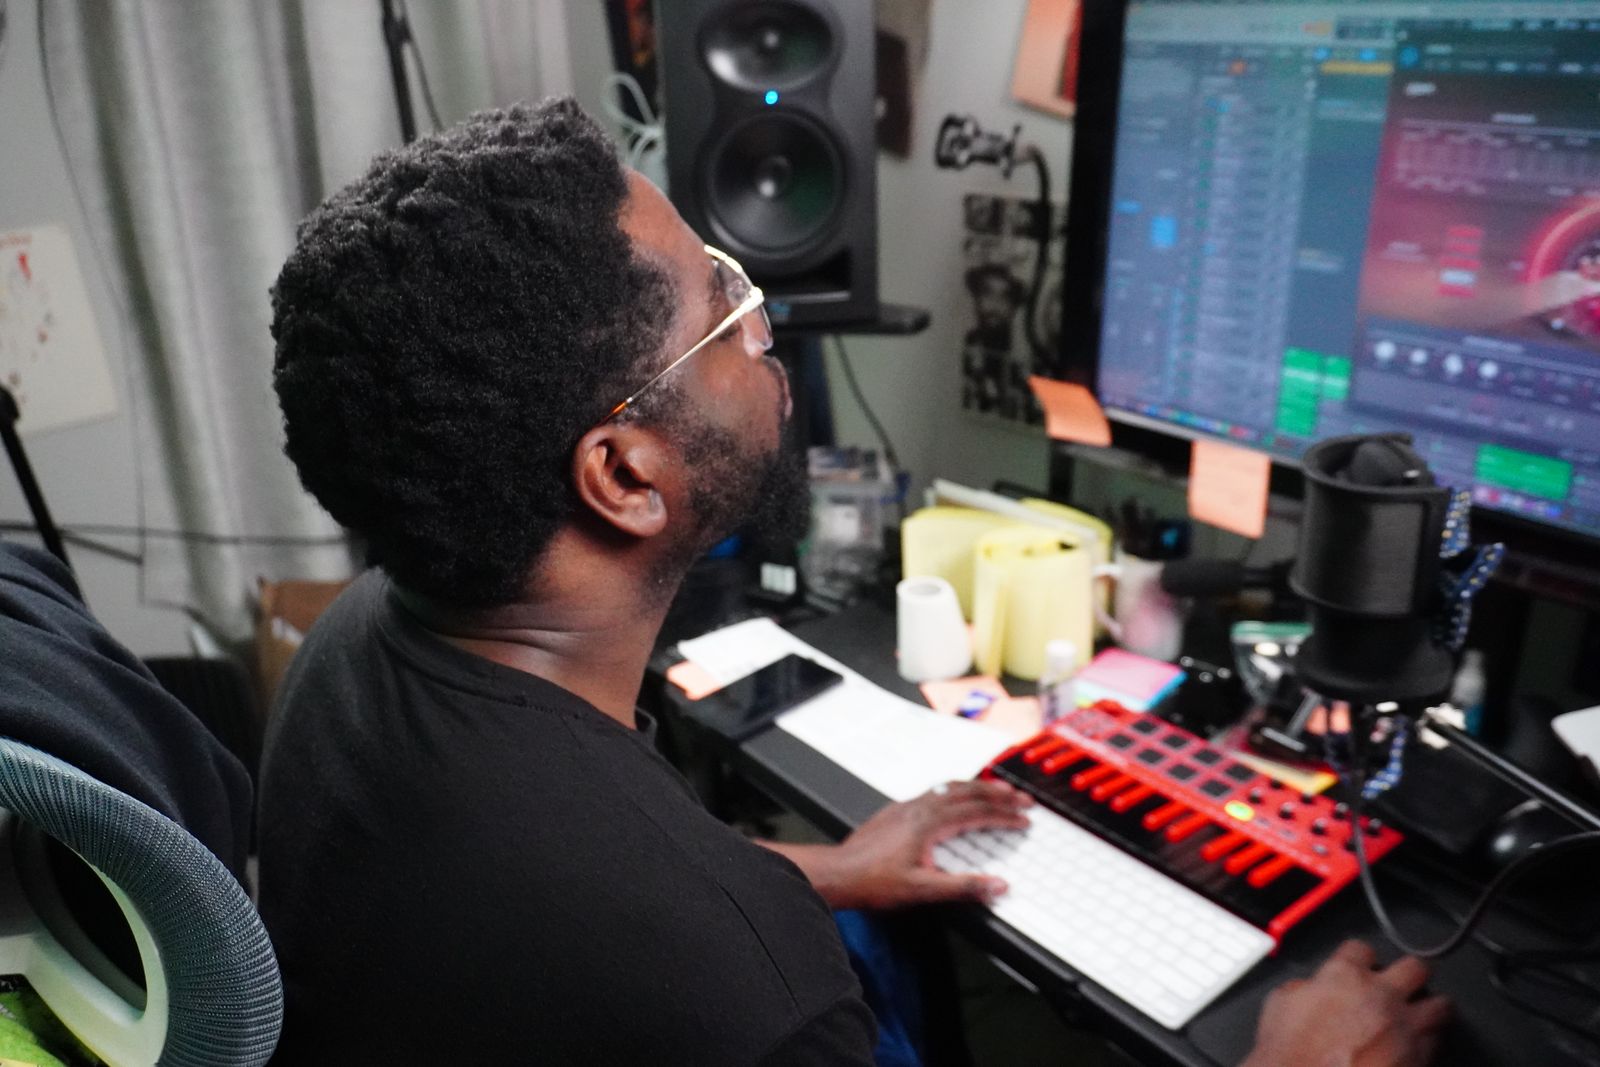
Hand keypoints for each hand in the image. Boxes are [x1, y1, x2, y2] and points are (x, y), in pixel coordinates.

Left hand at [822, 779, 1032, 909]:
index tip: (1024, 819)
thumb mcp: (923, 890)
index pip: (978, 813)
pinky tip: (952, 798)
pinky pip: (933, 791)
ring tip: (995, 790)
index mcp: (931, 823)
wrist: (839, 873)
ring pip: (949, 787)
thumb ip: (963, 887)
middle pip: (968, 792)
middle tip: (1021, 798)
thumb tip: (998, 886)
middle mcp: (920, 808)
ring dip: (976, 787)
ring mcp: (907, 807)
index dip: (1005, 816)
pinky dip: (953, 790)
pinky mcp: (896, 811)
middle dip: (998, 794)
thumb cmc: (874, 882)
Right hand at [1242, 941, 1450, 1066]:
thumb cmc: (1291, 1054)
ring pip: (1441, 1005)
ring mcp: (1404, 1028)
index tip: (1361, 966)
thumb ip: (1305, 988)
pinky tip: (1416, 1047)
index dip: (1360, 958)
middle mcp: (1381, 996)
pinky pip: (1436, 1043)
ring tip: (1423, 1014)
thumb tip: (1313, 989)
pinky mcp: (1418, 1058)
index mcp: (1344, 977)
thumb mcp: (1280, 1005)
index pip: (1362, 949)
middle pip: (1415, 967)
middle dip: (1411, 974)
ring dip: (1431, 1008)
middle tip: (1406, 983)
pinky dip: (1428, 1044)